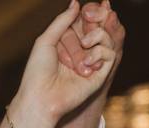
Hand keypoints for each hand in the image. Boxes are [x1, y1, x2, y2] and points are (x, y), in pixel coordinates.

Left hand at [11, 3, 121, 127]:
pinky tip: (86, 62)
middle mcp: (80, 52)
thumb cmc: (38, 71)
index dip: (89, 14)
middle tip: (86, 21)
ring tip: (85, 43)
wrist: (41, 97)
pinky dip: (100, 52)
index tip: (87, 10)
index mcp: (67, 42)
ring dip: (96, 35)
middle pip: (96, 26)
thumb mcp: (46, 40)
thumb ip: (62, 21)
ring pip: (105, 38)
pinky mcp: (99, 75)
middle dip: (94, 22)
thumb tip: (76, 2)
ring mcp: (90, 63)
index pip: (85, 22)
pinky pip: (109, 54)